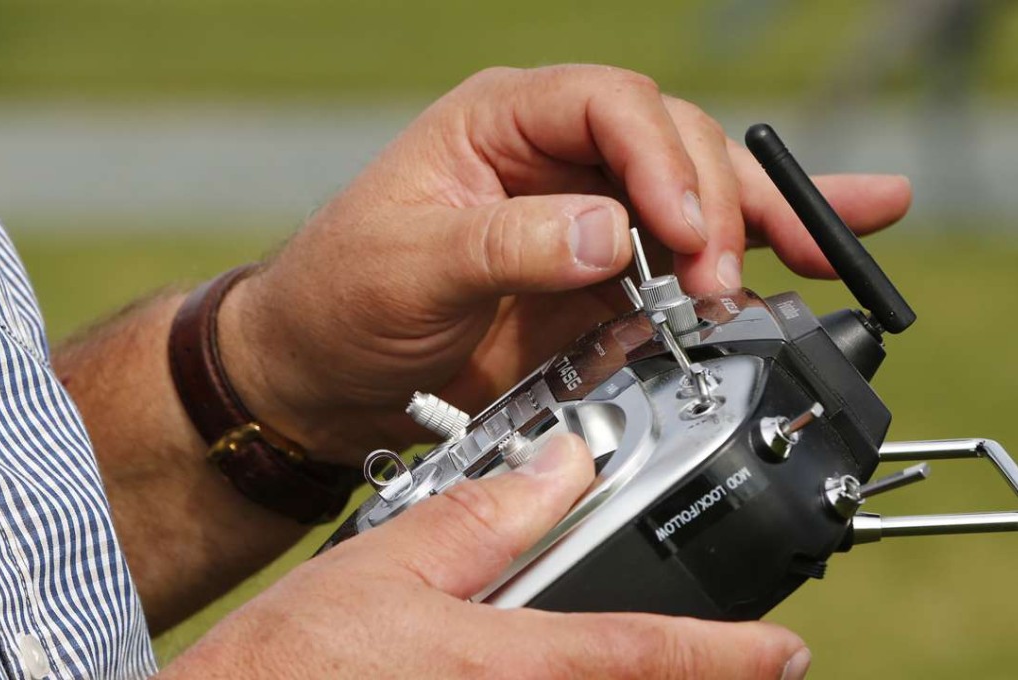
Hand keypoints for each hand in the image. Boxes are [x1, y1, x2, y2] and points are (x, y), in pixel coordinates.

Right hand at [158, 436, 810, 678]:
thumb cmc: (289, 660)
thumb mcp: (389, 561)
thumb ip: (486, 514)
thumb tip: (558, 464)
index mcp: (508, 661)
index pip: (647, 652)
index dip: (729, 654)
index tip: (784, 651)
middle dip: (701, 678)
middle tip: (741, 660)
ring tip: (669, 660)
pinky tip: (552, 670)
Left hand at [220, 65, 910, 460]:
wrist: (327, 375)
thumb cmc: (341, 299)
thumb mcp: (407, 266)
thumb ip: (507, 246)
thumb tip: (610, 235)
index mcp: (504, 121)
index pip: (609, 105)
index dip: (660, 160)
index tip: (683, 231)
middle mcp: (559, 158)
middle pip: (673, 146)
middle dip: (716, 208)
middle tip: (722, 280)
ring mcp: (590, 218)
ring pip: (701, 197)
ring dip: (768, 224)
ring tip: (832, 250)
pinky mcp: (605, 281)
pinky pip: (691, 259)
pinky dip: (758, 255)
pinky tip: (826, 245)